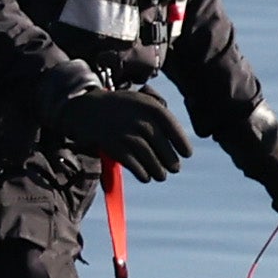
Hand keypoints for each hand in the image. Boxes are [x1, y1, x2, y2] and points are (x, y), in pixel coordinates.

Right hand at [65, 83, 190, 182]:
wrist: (91, 110)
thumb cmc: (124, 108)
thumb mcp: (143, 101)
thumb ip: (161, 114)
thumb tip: (178, 139)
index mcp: (150, 107)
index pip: (172, 127)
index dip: (181, 143)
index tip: (187, 154)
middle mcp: (140, 120)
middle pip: (162, 145)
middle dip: (171, 160)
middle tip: (175, 168)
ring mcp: (126, 134)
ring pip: (149, 157)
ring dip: (157, 170)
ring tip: (161, 176)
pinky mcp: (115, 147)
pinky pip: (133, 164)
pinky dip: (142, 173)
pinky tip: (146, 177)